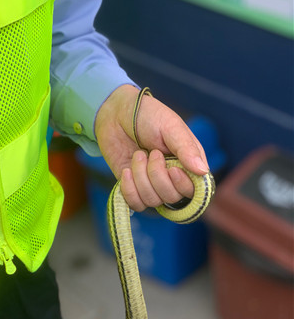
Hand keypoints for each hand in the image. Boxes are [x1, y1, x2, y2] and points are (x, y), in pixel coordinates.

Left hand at [95, 85, 208, 211]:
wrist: (116, 114)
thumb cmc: (147, 116)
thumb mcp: (170, 127)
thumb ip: (186, 148)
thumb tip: (203, 171)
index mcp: (188, 163)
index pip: (194, 190)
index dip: (182, 185)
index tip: (172, 168)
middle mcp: (172, 177)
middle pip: (172, 198)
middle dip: (157, 176)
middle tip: (151, 152)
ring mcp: (151, 184)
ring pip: (152, 200)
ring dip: (141, 178)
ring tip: (137, 155)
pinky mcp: (132, 187)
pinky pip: (135, 204)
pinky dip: (129, 189)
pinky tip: (126, 170)